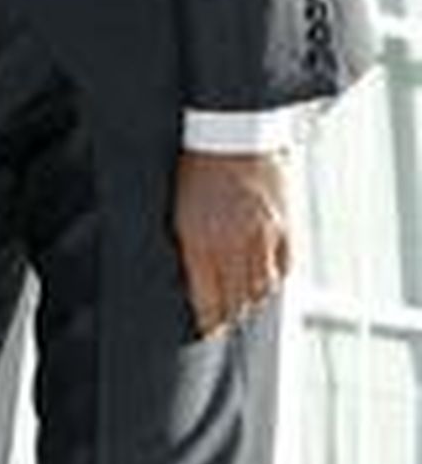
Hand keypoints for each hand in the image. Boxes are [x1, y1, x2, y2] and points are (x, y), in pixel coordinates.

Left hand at [173, 149, 290, 337]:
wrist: (231, 133)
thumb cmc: (198, 167)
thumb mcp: (180, 213)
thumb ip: (190, 251)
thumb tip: (196, 282)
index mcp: (199, 243)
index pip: (207, 301)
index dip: (208, 322)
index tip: (207, 330)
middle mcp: (231, 245)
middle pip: (236, 300)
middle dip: (230, 315)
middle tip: (225, 322)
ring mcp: (261, 236)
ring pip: (262, 288)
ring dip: (253, 300)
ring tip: (244, 304)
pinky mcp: (284, 225)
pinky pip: (285, 266)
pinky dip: (275, 279)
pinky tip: (267, 282)